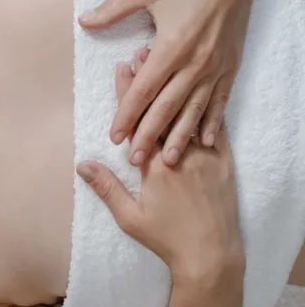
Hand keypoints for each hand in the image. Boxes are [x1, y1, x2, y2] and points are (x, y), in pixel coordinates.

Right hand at [76, 60, 243, 277]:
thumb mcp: (129, 217)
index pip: (139, 121)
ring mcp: (204, 157)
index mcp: (155, 167)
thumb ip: (107, 187)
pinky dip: (205, 109)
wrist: (211, 255)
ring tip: (170, 62)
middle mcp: (180, 156)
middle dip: (151, 79)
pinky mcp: (223, 164)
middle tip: (143, 51)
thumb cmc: (167, 239)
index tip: (123, 68)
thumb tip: (83, 164)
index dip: (130, 94)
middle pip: (162, 110)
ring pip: (187, 114)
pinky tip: (201, 91)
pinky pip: (214, 130)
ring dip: (176, 87)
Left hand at [79, 0, 261, 166]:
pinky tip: (205, 141)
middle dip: (149, 134)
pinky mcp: (231, 65)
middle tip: (135, 159)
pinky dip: (212, 122)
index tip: (115, 136)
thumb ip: (113, 9)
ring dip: (180, 136)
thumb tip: (83, 20)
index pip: (144, 89)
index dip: (128, 114)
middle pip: (167, 107)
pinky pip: (220, 100)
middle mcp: (195, 61)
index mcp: (171, 46)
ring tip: (168, 160)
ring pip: (194, 109)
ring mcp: (216, 66)